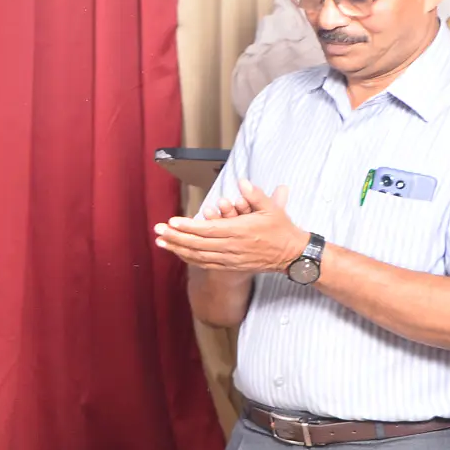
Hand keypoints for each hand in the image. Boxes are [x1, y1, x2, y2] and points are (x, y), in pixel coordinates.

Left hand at [155, 179, 307, 273]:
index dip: (188, 227)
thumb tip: (242, 182)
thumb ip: (256, 196)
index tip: (171, 221)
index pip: (208, 230)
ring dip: (178, 249)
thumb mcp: (272, 209)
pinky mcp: (231, 267)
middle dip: (176, 237)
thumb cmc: (281, 229)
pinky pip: (206, 264)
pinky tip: (177, 252)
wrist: (292, 255)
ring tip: (161, 241)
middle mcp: (232, 247)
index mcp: (240, 231)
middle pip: (198, 244)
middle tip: (158, 230)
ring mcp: (231, 259)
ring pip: (199, 256)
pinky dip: (189, 259)